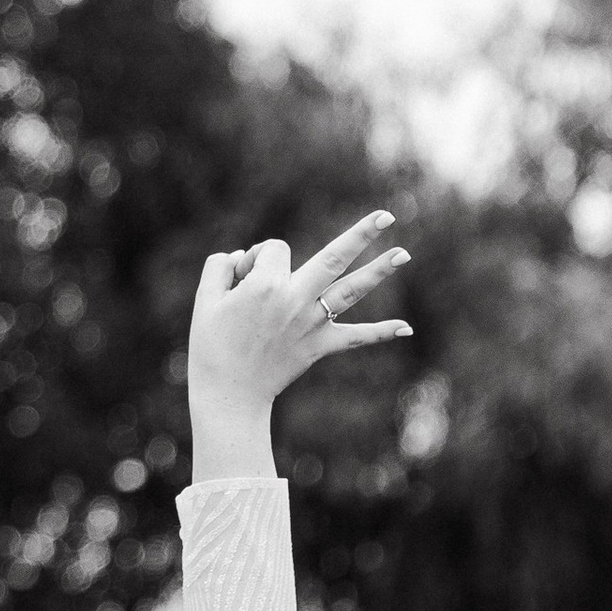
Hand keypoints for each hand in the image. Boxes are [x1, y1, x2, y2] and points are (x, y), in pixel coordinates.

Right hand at [187, 211, 409, 478]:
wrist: (228, 393)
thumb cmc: (211, 344)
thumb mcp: (205, 299)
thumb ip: (220, 267)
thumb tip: (241, 257)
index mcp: (266, 285)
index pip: (274, 250)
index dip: (257, 257)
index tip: (240, 279)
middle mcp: (296, 300)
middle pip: (333, 257)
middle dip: (361, 234)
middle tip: (386, 216)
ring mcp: (312, 323)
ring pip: (351, 291)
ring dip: (378, 271)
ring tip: (404, 253)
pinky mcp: (319, 346)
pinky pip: (354, 337)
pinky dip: (380, 332)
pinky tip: (406, 328)